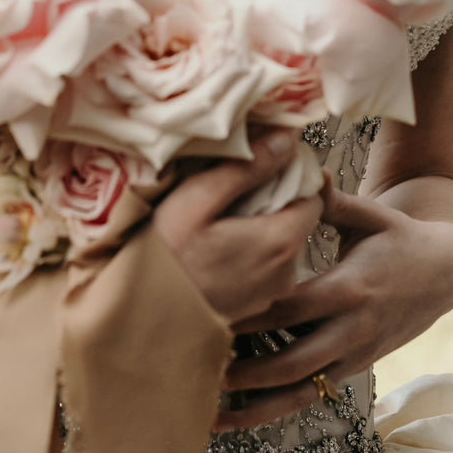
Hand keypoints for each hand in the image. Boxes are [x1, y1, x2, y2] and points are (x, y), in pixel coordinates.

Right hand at [153, 131, 323, 323]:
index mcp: (281, 242)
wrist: (139, 315)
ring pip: (282, 242)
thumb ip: (248, 167)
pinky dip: (251, 249)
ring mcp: (271, 294)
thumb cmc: (164, 254)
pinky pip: (266, 265)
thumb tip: (288, 137)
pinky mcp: (255, 306)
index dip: (291, 175)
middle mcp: (286, 272)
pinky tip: (218, 245)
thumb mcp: (199, 198)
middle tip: (231, 191)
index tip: (259, 165)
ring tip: (220, 219)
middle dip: (273, 198)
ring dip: (261, 224)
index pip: (313, 195)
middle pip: (297, 218)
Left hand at [215, 176, 452, 429]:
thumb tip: (305, 172)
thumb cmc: (397, 235)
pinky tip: (241, 416)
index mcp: (350, 288)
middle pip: (292, 360)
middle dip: (246, 369)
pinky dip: (276, 408)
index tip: (211, 315)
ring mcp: (355, 355)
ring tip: (210, 411)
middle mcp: (352, 329)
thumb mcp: (370, 214)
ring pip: (301, 391)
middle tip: (199, 366)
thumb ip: (331, 200)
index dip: (251, 316)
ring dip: (256, 404)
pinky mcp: (354, 368)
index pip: (292, 309)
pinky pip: (312, 395)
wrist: (444, 272)